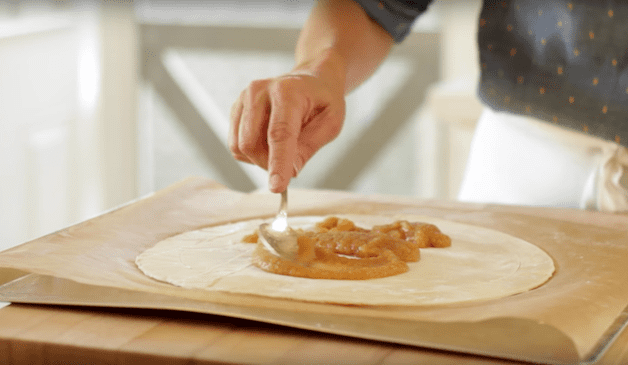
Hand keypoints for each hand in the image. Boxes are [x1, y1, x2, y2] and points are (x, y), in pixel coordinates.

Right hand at [229, 72, 345, 192]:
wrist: (310, 80)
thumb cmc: (322, 101)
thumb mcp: (331, 122)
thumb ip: (310, 146)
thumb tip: (290, 171)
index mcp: (287, 92)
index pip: (279, 134)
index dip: (278, 163)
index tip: (277, 187)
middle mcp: (259, 91)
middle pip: (251, 143)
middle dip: (270, 164)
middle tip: (292, 164)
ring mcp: (243, 99)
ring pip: (241, 147)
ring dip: (261, 160)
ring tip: (283, 149)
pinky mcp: (236, 109)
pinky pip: (236, 145)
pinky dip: (253, 154)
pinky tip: (269, 142)